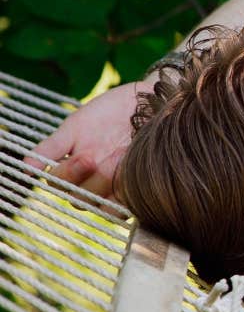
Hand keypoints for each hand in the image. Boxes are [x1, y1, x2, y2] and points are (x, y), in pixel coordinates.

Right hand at [25, 80, 146, 200]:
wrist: (147, 104)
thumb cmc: (110, 113)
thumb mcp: (77, 126)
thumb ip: (52, 146)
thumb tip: (27, 166)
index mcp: (74, 167)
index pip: (59, 184)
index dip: (68, 175)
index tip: (83, 157)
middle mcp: (92, 181)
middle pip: (79, 198)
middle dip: (88, 179)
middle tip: (100, 159)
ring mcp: (114, 188)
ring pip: (100, 205)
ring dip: (106, 186)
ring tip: (121, 160)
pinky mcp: (136, 191)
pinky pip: (123, 207)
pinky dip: (122, 200)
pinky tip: (129, 180)